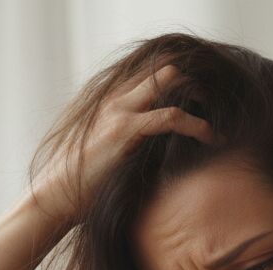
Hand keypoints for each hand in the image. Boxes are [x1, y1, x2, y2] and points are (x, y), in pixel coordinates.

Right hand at [31, 63, 219, 223]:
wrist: (55, 197)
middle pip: (163, 69)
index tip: (203, 102)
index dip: (181, 83)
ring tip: (217, 122)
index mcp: (112, 103)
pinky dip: (197, 124)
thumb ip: (134, 143)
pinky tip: (211, 137)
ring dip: (199, 96)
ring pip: (168, 79)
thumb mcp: (112, 156)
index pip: (151, 76)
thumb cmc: (82, 184)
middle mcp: (115, 99)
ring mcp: (119, 111)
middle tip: (213, 106)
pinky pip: (170, 116)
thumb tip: (163, 152)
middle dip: (194, 83)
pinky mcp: (124, 130)